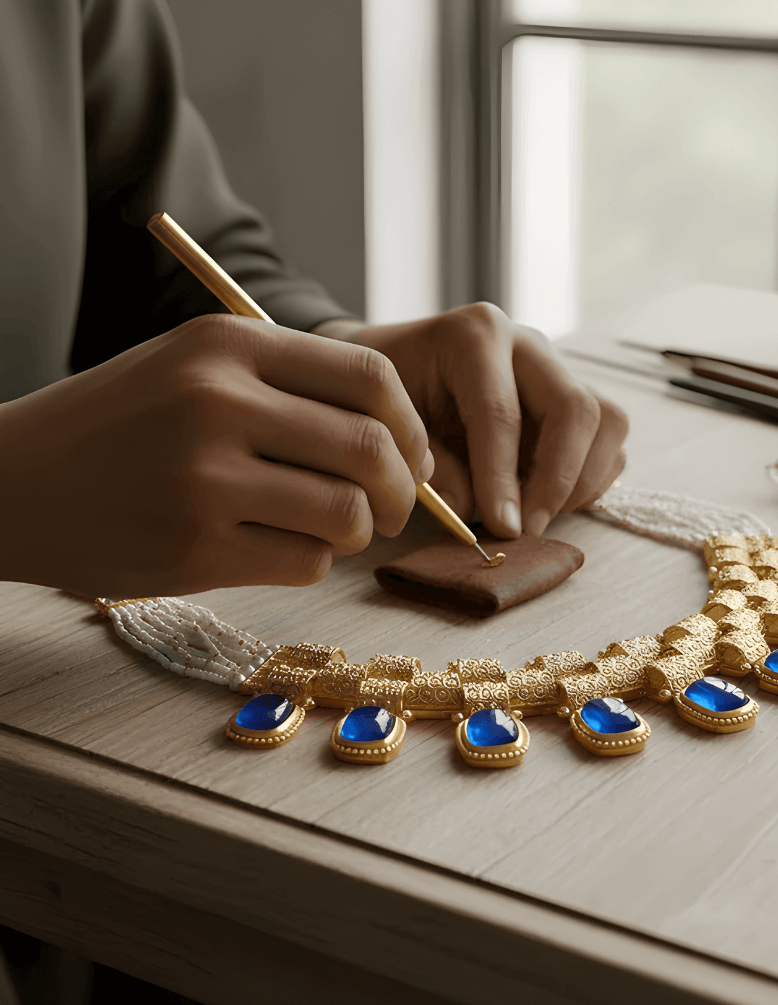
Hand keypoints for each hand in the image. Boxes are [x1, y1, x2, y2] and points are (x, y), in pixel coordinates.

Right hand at [0, 315, 431, 595]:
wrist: (13, 480)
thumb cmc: (125, 425)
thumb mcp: (198, 368)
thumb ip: (292, 388)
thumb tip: (401, 439)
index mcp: (230, 344)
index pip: (372, 377)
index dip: (411, 426)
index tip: (412, 457)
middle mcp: (219, 401)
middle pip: (372, 450)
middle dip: (402, 491)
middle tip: (391, 510)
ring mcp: (202, 477)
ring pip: (347, 513)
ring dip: (358, 532)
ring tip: (332, 530)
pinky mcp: (192, 547)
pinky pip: (305, 562)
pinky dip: (312, 561)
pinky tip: (279, 548)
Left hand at [313, 303, 627, 536]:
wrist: (401, 367)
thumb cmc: (392, 396)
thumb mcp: (392, 426)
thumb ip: (433, 468)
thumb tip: (470, 512)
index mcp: (475, 336)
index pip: (500, 412)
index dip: (503, 479)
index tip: (502, 530)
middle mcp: (528, 344)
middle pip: (575, 408)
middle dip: (557, 480)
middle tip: (526, 529)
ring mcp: (559, 368)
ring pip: (607, 422)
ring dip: (580, 481)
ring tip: (536, 515)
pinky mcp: (576, 395)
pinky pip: (609, 440)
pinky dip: (588, 479)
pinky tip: (546, 500)